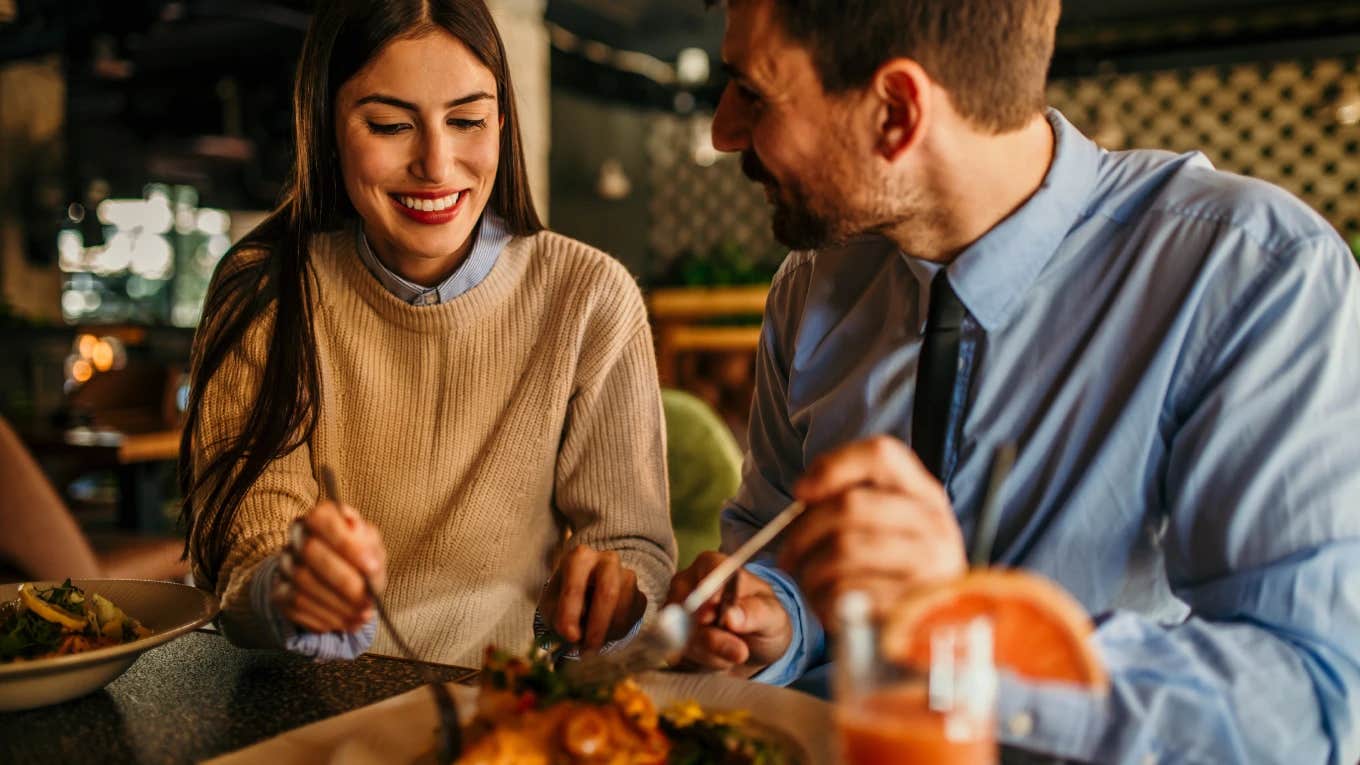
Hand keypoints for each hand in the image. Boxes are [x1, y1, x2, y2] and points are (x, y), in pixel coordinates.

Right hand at [273, 499, 386, 633]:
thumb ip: (368, 544)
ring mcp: (284, 565)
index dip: (346, 543)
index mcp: (320, 516)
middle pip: (310, 552)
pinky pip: (297, 606)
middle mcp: (297, 536)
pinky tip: (347, 622)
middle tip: (368, 600)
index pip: (322, 519)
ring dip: (337, 604)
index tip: (372, 567)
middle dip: (344, 581)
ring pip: (303, 583)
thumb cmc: (359, 557)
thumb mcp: (371, 546)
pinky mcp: (279, 593)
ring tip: (363, 615)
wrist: (334, 578)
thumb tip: (361, 540)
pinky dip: (326, 617)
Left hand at [539, 545, 646, 651]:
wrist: (589, 595)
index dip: (571, 612)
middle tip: (587, 649)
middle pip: (608, 591)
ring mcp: (628, 576)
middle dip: (597, 625)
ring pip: (623, 608)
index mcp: (580, 557)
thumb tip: (573, 636)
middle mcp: (607, 561)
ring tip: (590, 642)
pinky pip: (632, 619)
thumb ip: (558, 618)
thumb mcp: (553, 606)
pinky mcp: (640, 595)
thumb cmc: (566, 599)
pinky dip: (616, 633)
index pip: (576, 584)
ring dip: (606, 632)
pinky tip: (603, 633)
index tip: (568, 636)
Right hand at [666, 551, 791, 676]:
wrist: (753, 646)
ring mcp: (674, 609)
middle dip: (712, 636)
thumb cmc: (763, 619)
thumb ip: (756, 613)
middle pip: (688, 605)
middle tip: (740, 652)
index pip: (706, 570)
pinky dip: (702, 661)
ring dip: (711, 652)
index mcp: (713, 565)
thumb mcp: (772, 616)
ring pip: (681, 632)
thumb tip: (731, 616)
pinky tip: (719, 658)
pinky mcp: (669, 635)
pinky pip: (677, 651)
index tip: (714, 617)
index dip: (709, 593)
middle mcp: (687, 582)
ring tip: (734, 652)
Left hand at [780, 435, 965, 630]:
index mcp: (925, 495)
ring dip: (810, 568)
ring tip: (806, 581)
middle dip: (803, 531)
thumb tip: (804, 493)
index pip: (882, 454)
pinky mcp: (912, 606)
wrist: (927, 635)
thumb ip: (852, 503)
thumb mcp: (887, 530)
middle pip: (850, 504)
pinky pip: (848, 591)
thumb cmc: (891, 575)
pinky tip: (825, 604)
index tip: (800, 492)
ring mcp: (930, 566)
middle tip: (787, 554)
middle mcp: (935, 524)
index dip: (833, 466)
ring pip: (844, 548)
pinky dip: (823, 598)